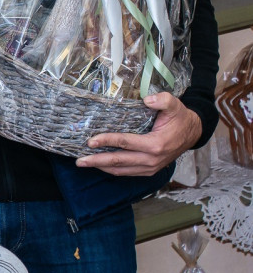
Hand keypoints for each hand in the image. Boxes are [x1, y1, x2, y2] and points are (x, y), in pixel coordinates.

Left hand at [75, 92, 201, 176]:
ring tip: (85, 163)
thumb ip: (163, 100)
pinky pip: (126, 173)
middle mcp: (151, 159)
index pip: (125, 143)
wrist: (192, 133)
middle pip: (118, 161)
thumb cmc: (180, 118)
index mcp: (155, 144)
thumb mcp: (175, 105)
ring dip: (101, 167)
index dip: (107, 141)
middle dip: (97, 161)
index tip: (91, 141)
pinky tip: (100, 165)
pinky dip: (112, 169)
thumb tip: (147, 99)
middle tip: (79, 160)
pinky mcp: (148, 171)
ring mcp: (150, 168)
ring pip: (120, 170)